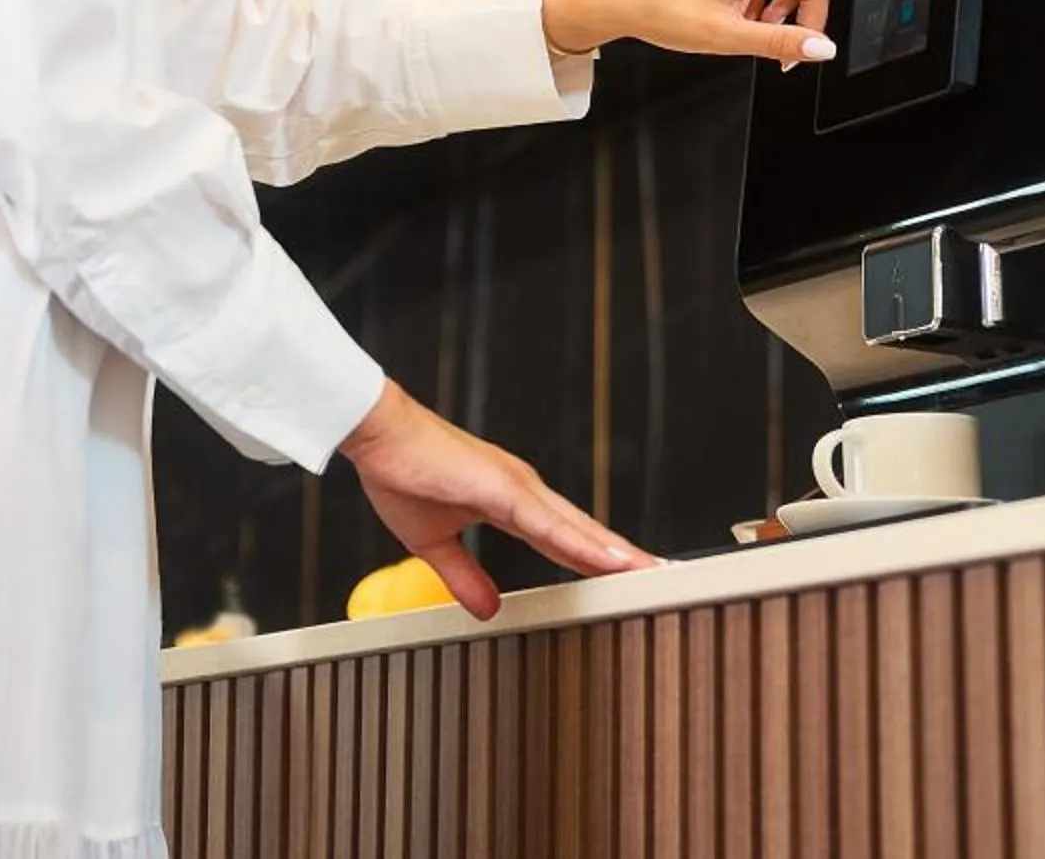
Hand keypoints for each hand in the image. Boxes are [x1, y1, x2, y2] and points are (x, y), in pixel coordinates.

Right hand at [338, 381, 654, 618]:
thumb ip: (465, 574)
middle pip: (585, 534)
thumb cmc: (402, 473)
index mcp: (512, 503)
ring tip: (655, 574)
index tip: (633, 580)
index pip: (567, 540)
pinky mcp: (502, 486)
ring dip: (617, 554)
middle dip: (626, 559)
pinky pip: (549, 523)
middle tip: (667, 578)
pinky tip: (610, 559)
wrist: (377, 435)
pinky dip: (582, 542)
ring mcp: (518, 486)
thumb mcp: (433, 543)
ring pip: (578, 529)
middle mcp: (525, 491)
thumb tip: (487, 608)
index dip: (600, 562)